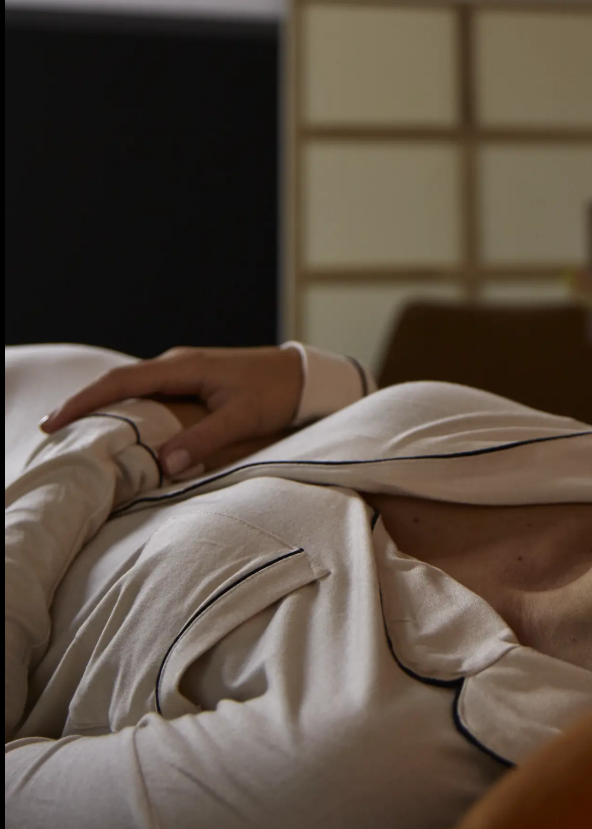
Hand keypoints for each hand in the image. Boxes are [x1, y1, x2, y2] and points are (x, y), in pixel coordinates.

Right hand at [39, 346, 303, 478]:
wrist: (302, 376)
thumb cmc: (274, 392)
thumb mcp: (242, 417)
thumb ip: (205, 439)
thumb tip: (165, 463)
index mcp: (183, 368)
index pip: (122, 381)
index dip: (86, 400)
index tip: (56, 419)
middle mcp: (177, 365)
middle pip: (118, 382)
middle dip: (84, 403)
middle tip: (52, 428)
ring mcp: (183, 371)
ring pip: (131, 387)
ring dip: (103, 404)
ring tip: (74, 429)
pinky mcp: (190, 381)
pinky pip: (147, 392)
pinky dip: (125, 406)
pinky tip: (116, 424)